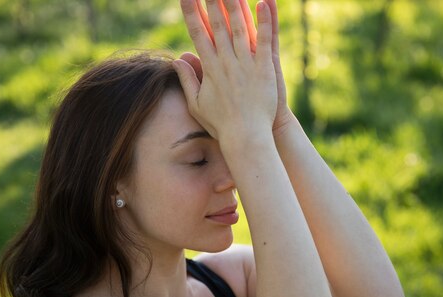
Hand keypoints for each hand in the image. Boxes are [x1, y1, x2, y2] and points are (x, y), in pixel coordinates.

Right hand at [174, 0, 276, 148]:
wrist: (246, 137)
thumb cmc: (221, 124)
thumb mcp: (197, 104)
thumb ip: (188, 80)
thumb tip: (177, 60)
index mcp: (210, 68)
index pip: (198, 33)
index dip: (191, 13)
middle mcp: (226, 62)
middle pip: (218, 24)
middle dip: (212, 1)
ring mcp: (246, 64)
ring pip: (240, 27)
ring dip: (236, 4)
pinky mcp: (264, 68)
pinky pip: (265, 40)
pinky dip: (265, 21)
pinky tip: (264, 2)